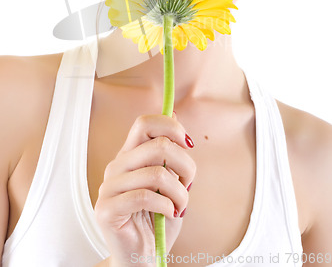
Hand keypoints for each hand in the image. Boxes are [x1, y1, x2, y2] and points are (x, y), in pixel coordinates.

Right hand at [94, 112, 195, 265]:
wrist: (143, 258)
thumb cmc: (158, 219)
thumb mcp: (171, 181)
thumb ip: (170, 152)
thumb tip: (174, 115)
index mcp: (130, 155)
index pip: (145, 123)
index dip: (171, 126)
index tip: (188, 143)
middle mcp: (117, 167)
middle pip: (158, 146)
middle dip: (186, 165)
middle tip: (188, 185)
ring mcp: (108, 187)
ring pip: (157, 173)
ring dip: (180, 193)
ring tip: (180, 206)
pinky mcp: (106, 209)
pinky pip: (145, 196)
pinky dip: (167, 205)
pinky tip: (169, 213)